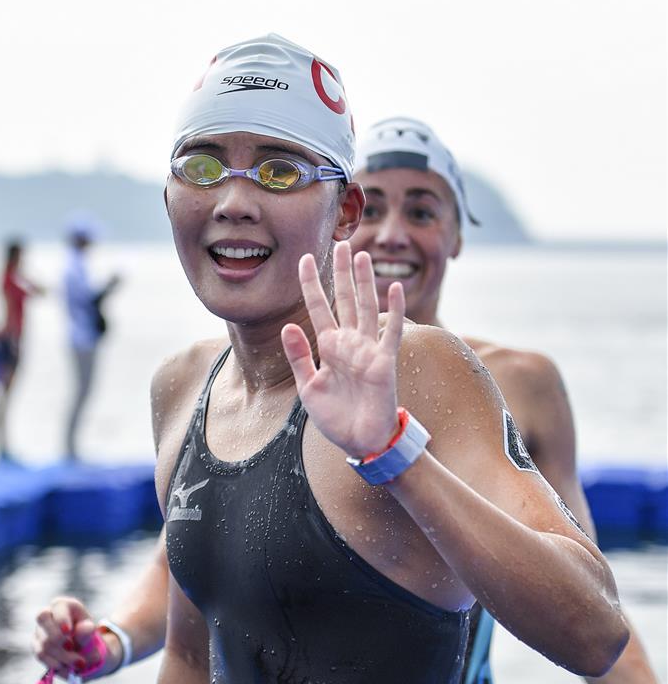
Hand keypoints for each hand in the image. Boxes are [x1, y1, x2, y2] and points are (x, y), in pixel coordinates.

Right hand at [33, 596, 120, 679]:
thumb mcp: (92, 636)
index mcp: (65, 606)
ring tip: (79, 663)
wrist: (84, 656)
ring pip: (43, 641)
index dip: (61, 618)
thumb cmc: (88, 640)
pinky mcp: (36, 646)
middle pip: (42, 618)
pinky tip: (67, 668)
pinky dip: (54, 663)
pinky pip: (41, 655)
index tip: (68, 631)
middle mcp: (49, 615)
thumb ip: (87, 632)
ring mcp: (40, 631)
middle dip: (56, 636)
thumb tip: (86, 627)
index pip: (58, 605)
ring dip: (61, 655)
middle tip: (71, 648)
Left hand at [281, 241, 404, 457]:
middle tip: (343, 241)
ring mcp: (368, 350)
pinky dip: (394, 309)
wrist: (360, 442)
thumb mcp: (308, 387)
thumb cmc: (336, 417)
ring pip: (367, 307)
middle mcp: (350, 343)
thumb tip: (288, 325)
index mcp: (329, 347)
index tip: (305, 259)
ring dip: (364, 281)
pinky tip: (394, 286)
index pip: (319, 307)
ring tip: (362, 255)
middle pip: (346, 299)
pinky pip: (390, 331)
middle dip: (343, 271)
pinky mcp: (384, 362)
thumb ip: (299, 357)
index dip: (312, 284)